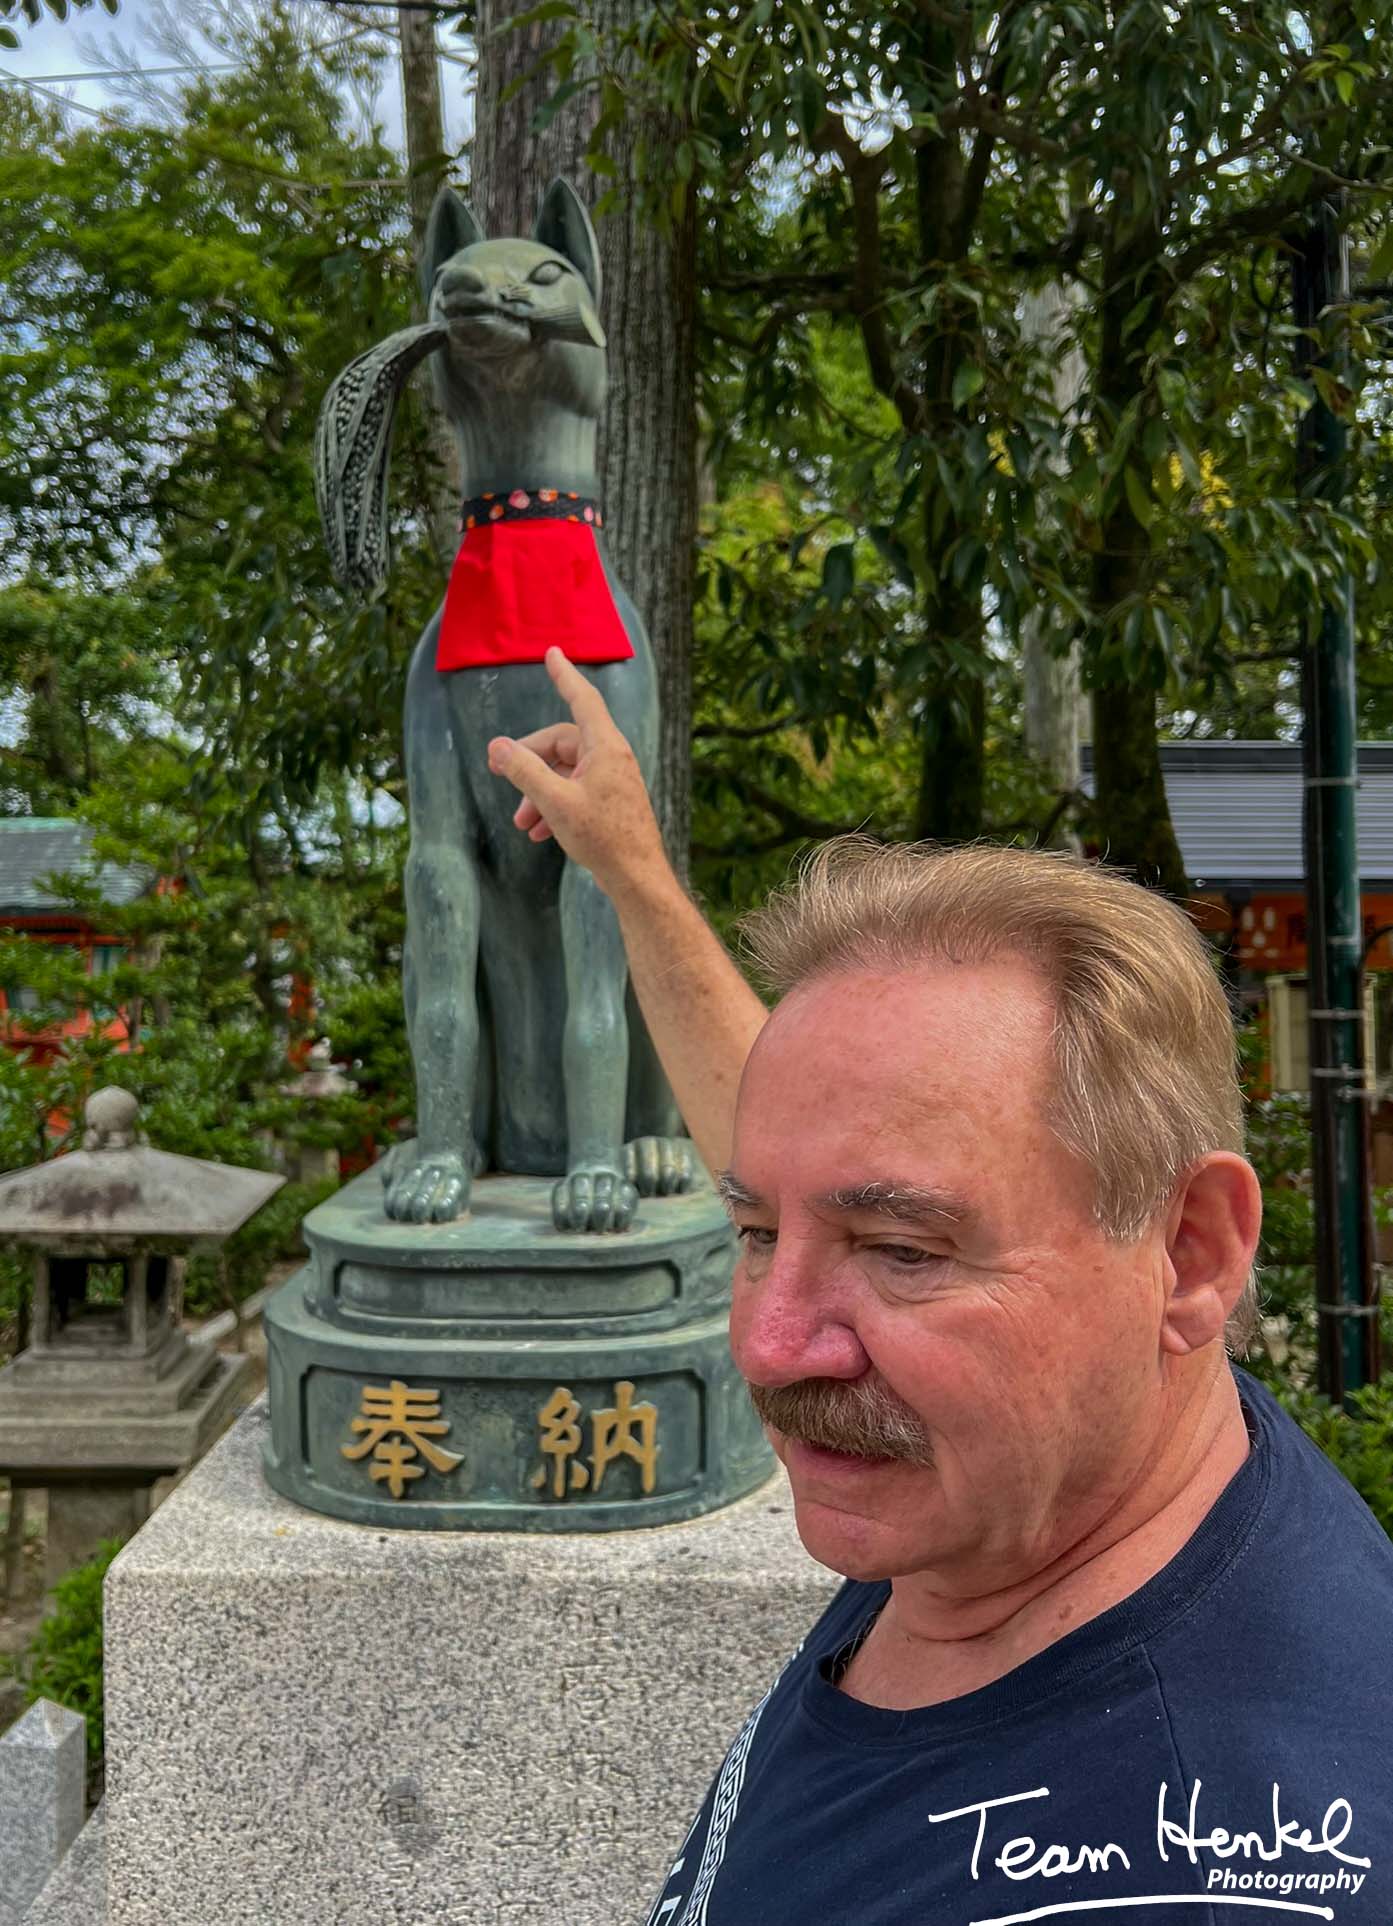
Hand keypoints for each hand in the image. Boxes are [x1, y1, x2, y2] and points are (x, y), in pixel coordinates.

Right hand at [487, 648, 668, 902]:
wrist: (637, 877)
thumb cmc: (603, 838)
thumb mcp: (555, 802)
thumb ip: (525, 771)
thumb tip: (497, 747)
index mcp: (605, 747)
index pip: (582, 699)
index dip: (564, 675)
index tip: (553, 653)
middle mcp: (611, 758)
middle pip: (561, 743)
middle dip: (529, 762)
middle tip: (499, 775)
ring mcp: (612, 781)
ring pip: (565, 772)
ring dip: (539, 792)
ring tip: (521, 821)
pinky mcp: (610, 803)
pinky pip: (575, 792)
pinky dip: (554, 806)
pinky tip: (538, 832)